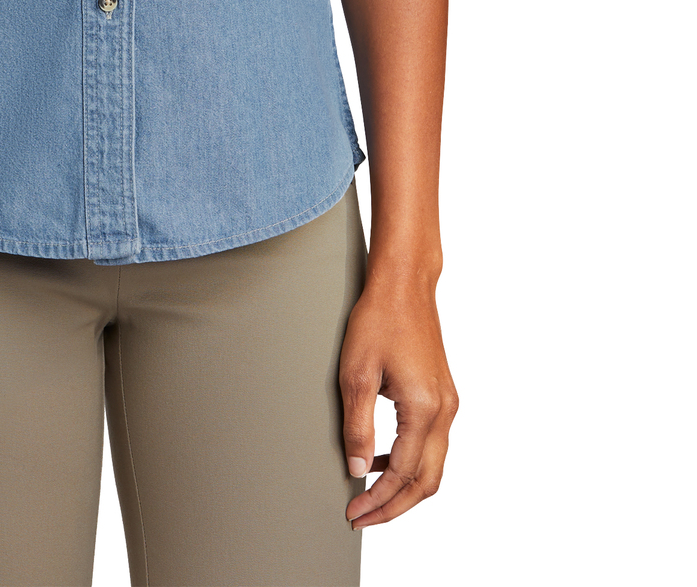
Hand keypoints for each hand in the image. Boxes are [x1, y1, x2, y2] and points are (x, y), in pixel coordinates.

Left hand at [338, 277, 457, 528]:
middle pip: (427, 482)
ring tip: (368, 494)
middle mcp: (444, 411)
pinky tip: (382, 457)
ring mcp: (448, 403)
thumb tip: (357, 471)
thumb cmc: (379, 318)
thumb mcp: (356, 373)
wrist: (405, 284)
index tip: (353, 513)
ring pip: (433, 466)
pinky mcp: (443, 395)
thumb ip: (357, 427)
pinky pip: (432, 444)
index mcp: (424, 409)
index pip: (403, 475)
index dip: (377, 500)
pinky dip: (410, 462)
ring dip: (403, 487)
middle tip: (362, 517)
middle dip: (394, 506)